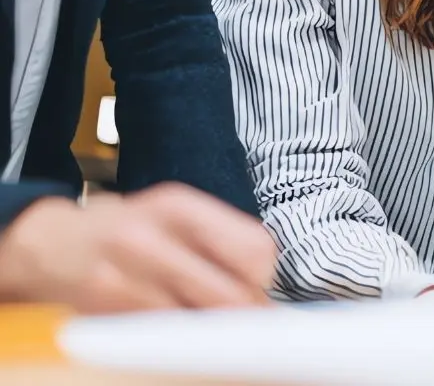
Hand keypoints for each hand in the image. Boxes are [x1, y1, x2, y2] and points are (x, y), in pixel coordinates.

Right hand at [0, 183, 276, 312]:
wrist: (55, 245)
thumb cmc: (129, 230)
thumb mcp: (177, 215)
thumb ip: (222, 241)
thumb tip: (264, 289)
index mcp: (181, 206)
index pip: (254, 249)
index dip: (264, 280)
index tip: (261, 293)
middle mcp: (153, 237)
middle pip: (229, 295)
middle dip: (244, 316)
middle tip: (245, 326)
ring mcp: (125, 275)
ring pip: (196, 323)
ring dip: (211, 333)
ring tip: (207, 327)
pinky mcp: (105, 308)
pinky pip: (160, 337)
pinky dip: (176, 342)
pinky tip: (174, 330)